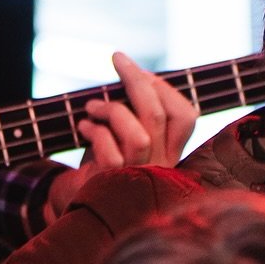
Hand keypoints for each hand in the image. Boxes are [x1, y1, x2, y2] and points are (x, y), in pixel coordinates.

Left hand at [43, 52, 198, 222]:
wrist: (77, 204)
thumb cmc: (100, 164)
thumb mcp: (122, 133)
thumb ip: (133, 110)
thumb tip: (131, 73)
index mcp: (170, 152)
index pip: (187, 116)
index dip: (164, 86)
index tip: (137, 70)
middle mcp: (161, 166)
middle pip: (160, 117)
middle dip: (137, 81)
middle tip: (117, 59)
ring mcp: (139, 178)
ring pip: (139, 135)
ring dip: (112, 110)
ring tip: (92, 108)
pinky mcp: (115, 186)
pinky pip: (111, 153)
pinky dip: (94, 133)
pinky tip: (83, 129)